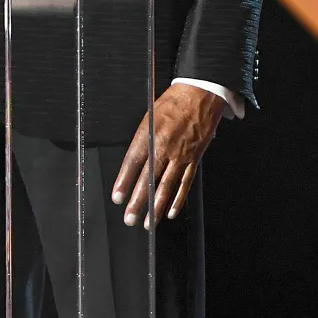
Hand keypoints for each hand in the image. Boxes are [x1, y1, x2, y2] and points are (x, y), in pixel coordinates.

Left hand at [112, 83, 225, 229]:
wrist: (199, 95)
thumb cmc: (172, 102)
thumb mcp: (149, 115)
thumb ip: (142, 139)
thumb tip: (134, 161)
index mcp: (149, 133)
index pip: (133, 162)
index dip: (124, 181)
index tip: (118, 197)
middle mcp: (164, 146)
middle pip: (148, 179)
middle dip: (138, 201)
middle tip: (129, 218)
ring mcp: (180, 155)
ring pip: (166, 186)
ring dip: (157, 206)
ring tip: (148, 222)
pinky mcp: (194, 159)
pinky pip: (185, 183)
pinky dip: (178, 199)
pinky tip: (171, 212)